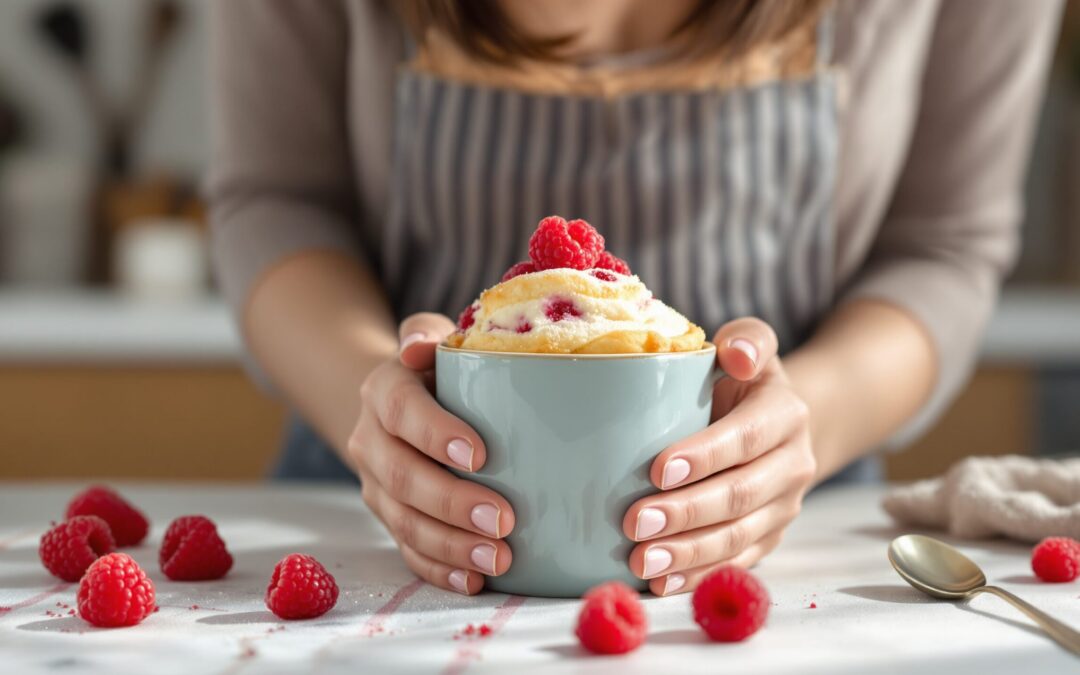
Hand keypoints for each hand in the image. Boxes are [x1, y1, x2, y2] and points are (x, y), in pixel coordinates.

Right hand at [349, 313, 515, 594]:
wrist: (403, 403)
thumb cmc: (442, 369)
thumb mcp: (439, 341)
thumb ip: (434, 335)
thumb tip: (422, 345)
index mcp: (384, 389)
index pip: (402, 410)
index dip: (435, 432)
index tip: (480, 455)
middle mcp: (371, 439)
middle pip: (403, 477)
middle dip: (452, 503)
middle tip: (502, 520)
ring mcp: (376, 485)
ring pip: (404, 522)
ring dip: (450, 545)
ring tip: (498, 558)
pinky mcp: (389, 518)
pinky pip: (407, 551)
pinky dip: (439, 569)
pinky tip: (473, 580)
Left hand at [622, 318, 815, 594]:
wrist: (779, 423)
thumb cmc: (743, 381)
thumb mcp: (751, 347)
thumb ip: (747, 339)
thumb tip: (734, 351)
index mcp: (785, 414)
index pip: (744, 439)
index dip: (704, 457)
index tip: (656, 469)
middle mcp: (792, 465)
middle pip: (740, 496)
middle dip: (685, 514)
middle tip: (634, 522)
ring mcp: (783, 508)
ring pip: (737, 538)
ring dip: (688, 554)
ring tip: (641, 562)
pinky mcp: (768, 539)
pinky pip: (735, 564)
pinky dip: (697, 578)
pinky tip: (661, 585)